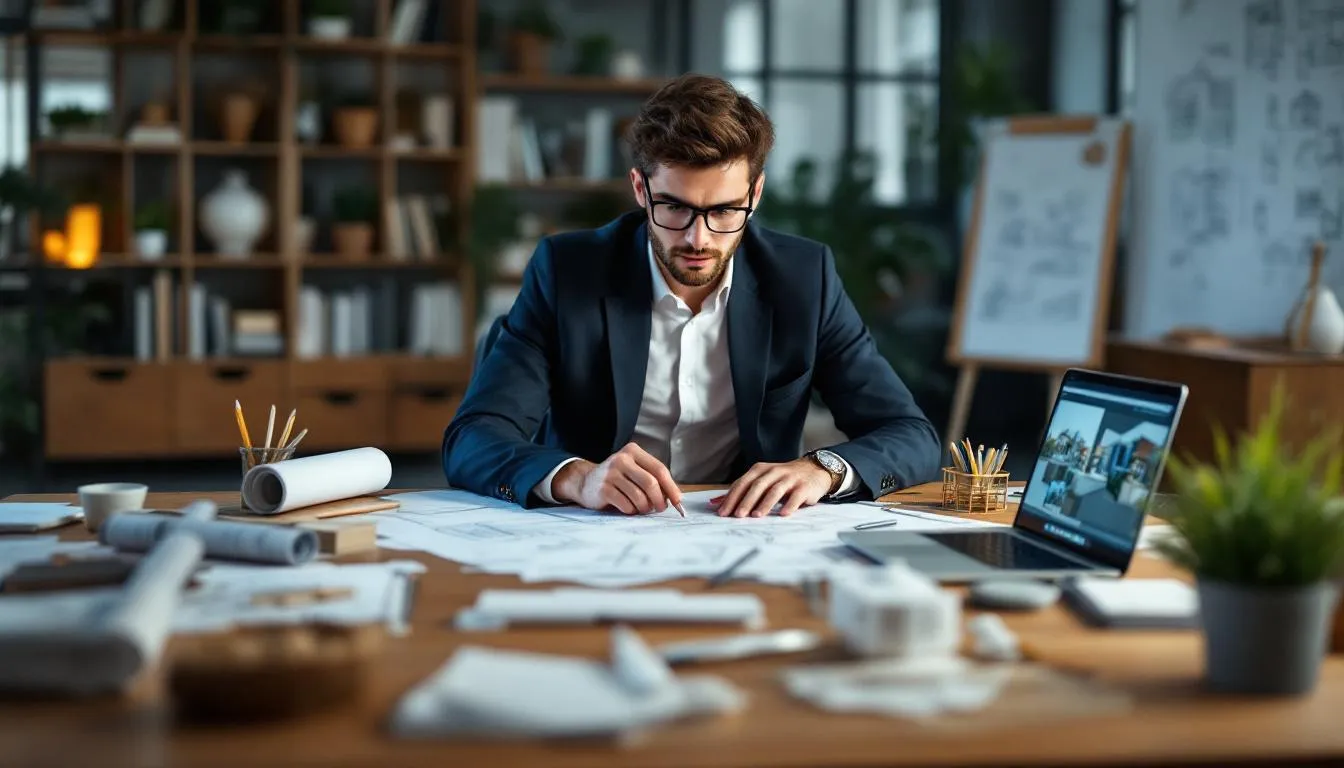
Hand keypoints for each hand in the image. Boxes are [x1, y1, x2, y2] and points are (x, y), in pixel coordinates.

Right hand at [553, 442, 683, 515]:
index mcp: (633, 451)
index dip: (671, 487)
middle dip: (660, 500)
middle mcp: (622, 459)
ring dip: (645, 508)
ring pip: (639, 497)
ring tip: (642, 508)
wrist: (585, 482)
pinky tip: (628, 508)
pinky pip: (626, 505)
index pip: (659, 469)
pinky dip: (631, 511)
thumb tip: (675, 497)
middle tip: (661, 508)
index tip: (679, 501)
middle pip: (651, 483)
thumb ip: (653, 479)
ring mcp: (611, 473)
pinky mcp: (603, 489)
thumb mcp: (634, 470)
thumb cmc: (617, 478)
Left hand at [709, 458, 833, 517]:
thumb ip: (740, 491)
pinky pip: (796, 496)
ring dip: (765, 504)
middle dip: (746, 501)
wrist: (814, 471)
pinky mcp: (804, 487)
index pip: (743, 483)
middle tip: (737, 515)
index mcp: (760, 470)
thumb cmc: (782, 479)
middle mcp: (774, 472)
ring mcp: (790, 479)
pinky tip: (783, 515)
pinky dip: (789, 505)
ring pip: (775, 490)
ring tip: (756, 516)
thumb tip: (715, 503)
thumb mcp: (761, 480)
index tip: (723, 512)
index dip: (732, 497)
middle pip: (757, 486)